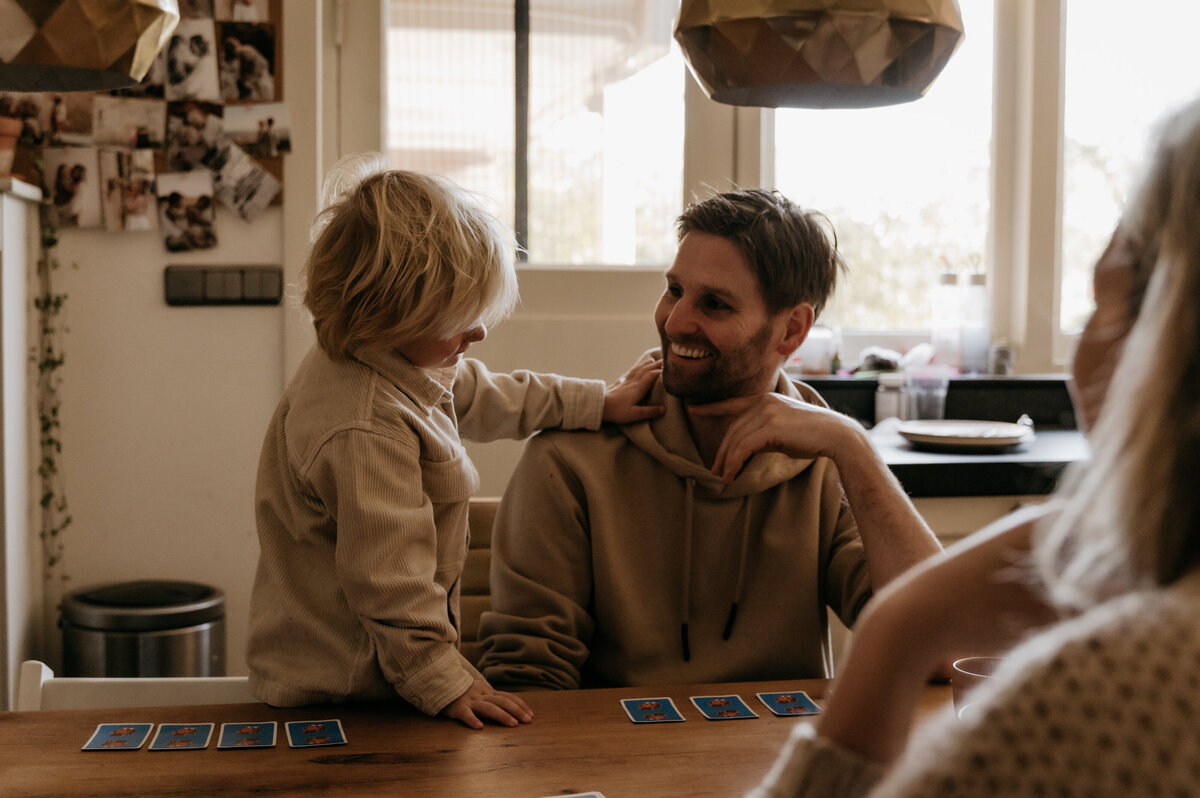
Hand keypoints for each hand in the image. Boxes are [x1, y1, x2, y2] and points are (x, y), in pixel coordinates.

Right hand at [440, 679, 533, 729]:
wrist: (441, 682)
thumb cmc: (463, 692)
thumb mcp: (480, 691)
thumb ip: (492, 698)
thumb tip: (512, 708)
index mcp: (488, 691)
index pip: (508, 697)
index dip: (521, 705)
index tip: (531, 715)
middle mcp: (482, 695)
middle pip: (502, 701)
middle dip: (517, 711)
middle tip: (527, 721)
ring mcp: (470, 701)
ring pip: (488, 707)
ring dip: (502, 715)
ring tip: (513, 724)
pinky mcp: (458, 708)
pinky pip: (466, 714)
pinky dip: (473, 720)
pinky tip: (480, 727)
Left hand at [602, 353, 664, 423]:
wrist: (599, 405)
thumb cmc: (617, 411)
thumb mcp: (635, 414)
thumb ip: (650, 411)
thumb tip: (664, 409)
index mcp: (638, 388)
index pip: (652, 375)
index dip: (661, 371)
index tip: (670, 368)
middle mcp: (633, 382)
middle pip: (646, 370)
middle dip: (656, 365)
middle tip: (665, 360)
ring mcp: (625, 381)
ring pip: (638, 369)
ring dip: (646, 364)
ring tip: (652, 360)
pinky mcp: (619, 383)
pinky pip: (630, 372)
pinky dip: (635, 368)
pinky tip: (635, 368)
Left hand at [689, 393, 857, 482]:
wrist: (835, 435)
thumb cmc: (811, 436)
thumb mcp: (781, 432)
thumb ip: (762, 434)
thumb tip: (744, 450)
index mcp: (765, 399)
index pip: (732, 404)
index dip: (711, 407)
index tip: (693, 409)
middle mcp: (763, 402)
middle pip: (732, 429)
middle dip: (721, 452)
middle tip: (714, 470)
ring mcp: (766, 412)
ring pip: (735, 440)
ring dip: (726, 461)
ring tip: (722, 478)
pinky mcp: (770, 426)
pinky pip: (743, 447)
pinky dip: (734, 463)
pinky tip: (732, 475)